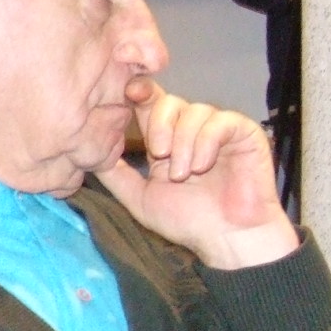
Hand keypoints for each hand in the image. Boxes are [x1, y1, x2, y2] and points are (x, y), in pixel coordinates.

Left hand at [96, 80, 296, 269]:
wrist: (227, 238)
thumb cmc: (187, 221)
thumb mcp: (139, 197)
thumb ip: (115, 173)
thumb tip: (85, 152)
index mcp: (165, 139)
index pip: (149, 104)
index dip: (138, 92)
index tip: (128, 93)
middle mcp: (191, 129)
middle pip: (167, 101)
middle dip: (157, 126)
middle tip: (159, 156)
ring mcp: (218, 129)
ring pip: (193, 111)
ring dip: (182, 143)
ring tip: (183, 174)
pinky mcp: (244, 132)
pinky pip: (220, 121)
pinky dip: (206, 142)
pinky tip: (203, 166)